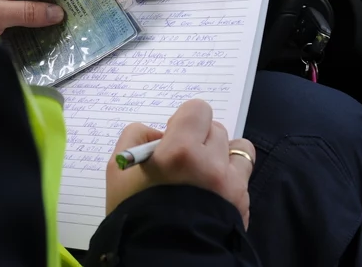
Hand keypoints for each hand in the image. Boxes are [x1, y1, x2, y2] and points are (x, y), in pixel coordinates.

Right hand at [106, 99, 254, 226]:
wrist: (162, 257)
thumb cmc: (135, 211)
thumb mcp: (117, 170)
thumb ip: (134, 137)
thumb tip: (158, 133)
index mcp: (181, 151)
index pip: (198, 109)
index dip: (185, 120)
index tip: (173, 138)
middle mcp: (212, 163)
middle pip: (216, 128)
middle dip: (200, 138)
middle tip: (184, 159)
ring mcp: (232, 184)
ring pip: (238, 148)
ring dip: (222, 153)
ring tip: (206, 171)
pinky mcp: (243, 202)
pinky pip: (244, 174)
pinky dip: (231, 175)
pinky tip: (214, 189)